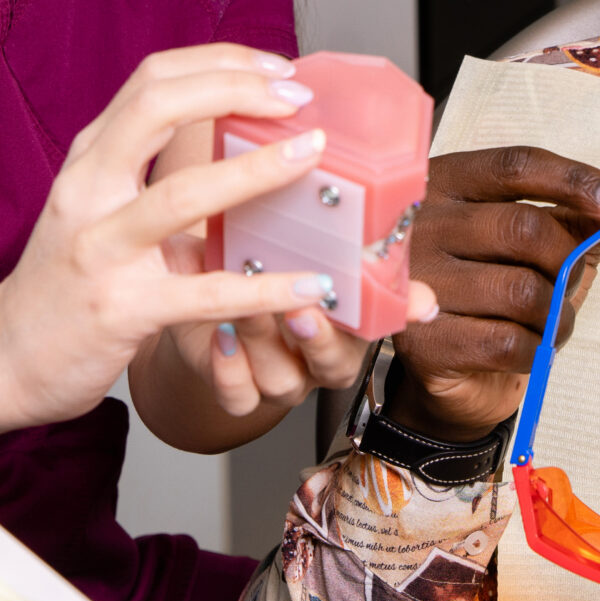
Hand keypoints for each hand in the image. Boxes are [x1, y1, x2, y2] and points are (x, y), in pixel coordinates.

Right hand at [0, 45, 345, 432]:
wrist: (1, 357)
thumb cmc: (63, 280)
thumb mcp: (100, 210)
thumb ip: (158, 179)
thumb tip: (249, 155)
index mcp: (90, 159)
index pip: (153, 79)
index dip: (221, 62)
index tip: (277, 69)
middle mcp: (87, 190)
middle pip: (157, 107)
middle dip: (235, 88)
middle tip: (297, 98)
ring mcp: (100, 249)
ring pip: (181, 194)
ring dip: (256, 170)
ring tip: (312, 156)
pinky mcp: (120, 309)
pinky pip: (205, 294)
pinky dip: (265, 289)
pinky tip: (310, 285)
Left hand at [154, 229, 431, 419]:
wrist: (202, 287)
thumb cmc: (257, 263)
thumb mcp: (294, 242)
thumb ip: (337, 236)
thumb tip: (377, 204)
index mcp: (345, 323)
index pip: (377, 327)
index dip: (390, 315)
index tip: (396, 299)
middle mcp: (317, 358)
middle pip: (335, 366)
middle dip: (320, 339)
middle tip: (304, 309)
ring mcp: (279, 377)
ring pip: (283, 381)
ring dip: (265, 343)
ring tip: (245, 310)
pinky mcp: (238, 388)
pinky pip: (239, 397)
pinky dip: (229, 369)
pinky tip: (222, 334)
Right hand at [386, 146, 599, 441]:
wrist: (451, 374)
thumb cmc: (497, 291)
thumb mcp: (545, 246)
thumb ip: (594, 224)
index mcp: (450, 182)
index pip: (519, 166)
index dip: (577, 181)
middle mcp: (422, 224)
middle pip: (524, 228)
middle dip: (567, 264)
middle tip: (570, 286)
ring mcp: (416, 281)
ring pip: (521, 290)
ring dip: (557, 315)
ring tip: (552, 322)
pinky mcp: (421, 339)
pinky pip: (506, 341)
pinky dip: (536, 349)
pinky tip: (530, 347)